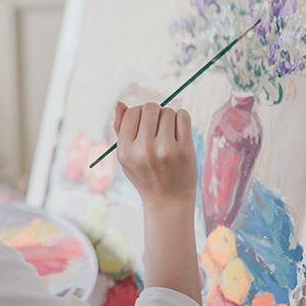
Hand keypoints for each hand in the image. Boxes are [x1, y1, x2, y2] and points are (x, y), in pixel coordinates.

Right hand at [114, 101, 202, 303]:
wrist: (168, 201)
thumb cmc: (145, 175)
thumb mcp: (126, 156)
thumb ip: (121, 129)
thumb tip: (120, 103)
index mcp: (125, 151)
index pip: (132, 112)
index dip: (139, 115)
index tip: (145, 126)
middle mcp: (143, 149)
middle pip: (150, 108)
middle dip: (155, 113)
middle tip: (158, 128)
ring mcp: (165, 149)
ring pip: (168, 111)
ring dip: (169, 117)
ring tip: (168, 134)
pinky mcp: (185, 150)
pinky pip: (183, 116)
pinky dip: (182, 119)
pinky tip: (179, 132)